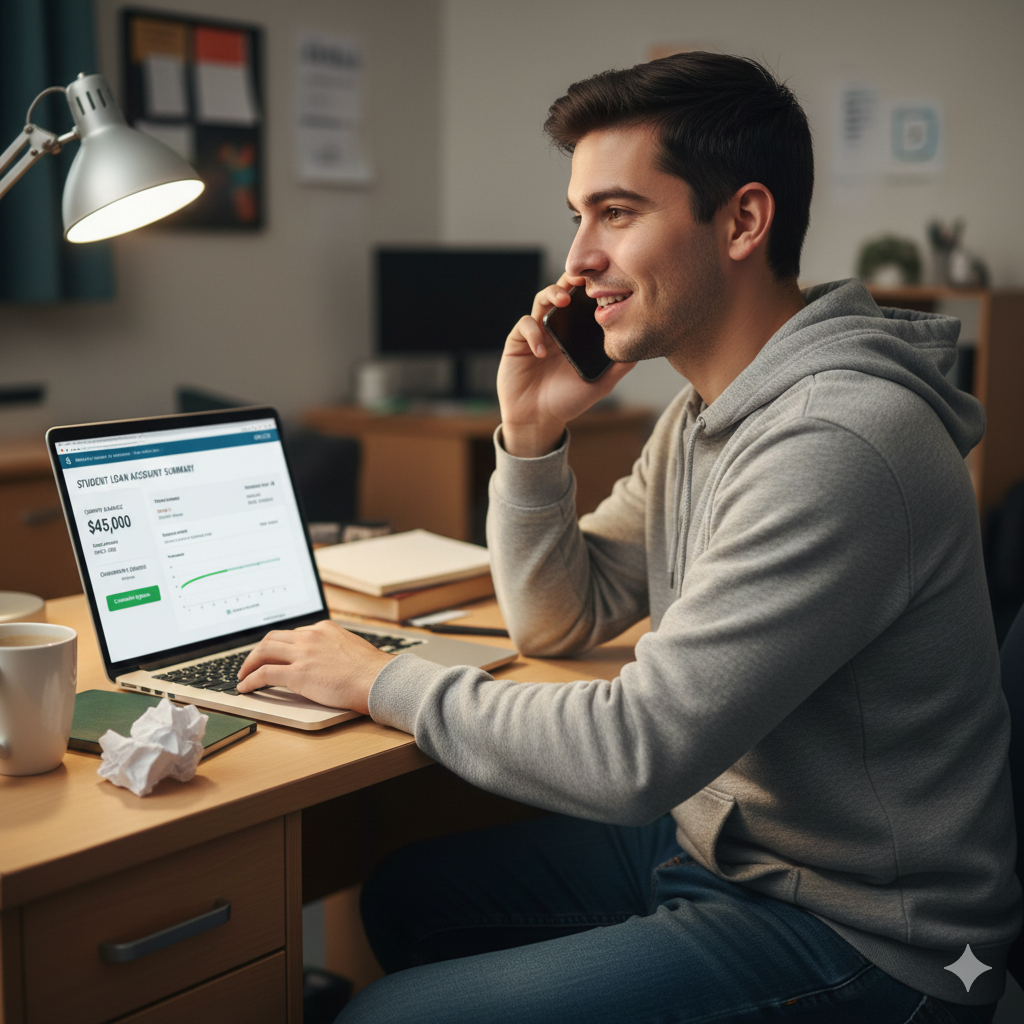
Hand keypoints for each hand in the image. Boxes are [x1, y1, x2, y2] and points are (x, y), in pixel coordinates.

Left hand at [236, 620, 392, 714]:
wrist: (378, 680)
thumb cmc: (371, 671)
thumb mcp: (351, 647)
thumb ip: (334, 648)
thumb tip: (327, 658)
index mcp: (324, 629)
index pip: (293, 633)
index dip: (279, 645)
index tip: (273, 653)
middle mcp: (310, 637)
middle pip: (273, 638)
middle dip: (258, 651)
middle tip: (251, 662)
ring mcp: (303, 654)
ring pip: (264, 651)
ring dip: (249, 663)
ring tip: (243, 675)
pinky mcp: (298, 674)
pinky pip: (264, 673)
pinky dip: (250, 680)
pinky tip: (245, 687)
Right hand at [497, 273, 635, 457]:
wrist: (538, 419)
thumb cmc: (567, 401)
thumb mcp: (600, 384)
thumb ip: (619, 366)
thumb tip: (641, 347)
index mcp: (576, 332)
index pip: (584, 301)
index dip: (591, 286)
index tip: (604, 279)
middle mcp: (557, 327)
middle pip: (563, 291)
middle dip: (571, 279)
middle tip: (582, 277)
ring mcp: (537, 332)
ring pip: (542, 299)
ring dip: (552, 294)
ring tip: (563, 301)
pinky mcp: (518, 341)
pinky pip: (525, 325)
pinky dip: (534, 332)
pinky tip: (542, 351)